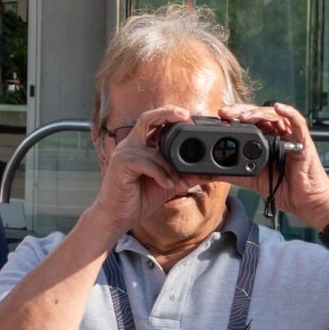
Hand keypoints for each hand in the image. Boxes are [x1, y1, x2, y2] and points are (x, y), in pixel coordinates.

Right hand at [84, 103, 199, 240]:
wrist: (118, 216)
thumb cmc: (139, 199)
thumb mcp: (169, 184)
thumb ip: (186, 175)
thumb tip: (210, 172)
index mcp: (140, 145)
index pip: (155, 121)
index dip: (171, 116)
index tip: (190, 119)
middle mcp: (130, 145)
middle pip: (147, 118)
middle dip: (167, 113)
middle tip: (186, 117)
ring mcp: (124, 153)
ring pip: (154, 150)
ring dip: (170, 167)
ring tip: (177, 183)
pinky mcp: (121, 164)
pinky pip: (147, 163)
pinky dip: (161, 174)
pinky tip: (167, 185)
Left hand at [219, 101, 328, 230]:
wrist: (303, 202)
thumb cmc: (282, 188)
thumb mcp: (250, 179)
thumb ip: (231, 173)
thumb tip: (205, 173)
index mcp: (263, 140)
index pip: (247, 121)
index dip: (233, 117)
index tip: (217, 118)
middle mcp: (276, 134)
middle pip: (258, 114)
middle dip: (240, 111)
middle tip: (225, 113)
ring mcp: (290, 136)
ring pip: (274, 115)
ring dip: (257, 112)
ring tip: (243, 116)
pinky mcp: (303, 140)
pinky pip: (297, 121)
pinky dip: (288, 112)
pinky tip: (278, 107)